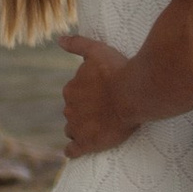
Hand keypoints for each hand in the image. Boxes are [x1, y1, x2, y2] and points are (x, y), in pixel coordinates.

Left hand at [59, 33, 138, 155]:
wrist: (132, 94)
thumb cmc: (117, 71)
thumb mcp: (97, 51)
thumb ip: (77, 44)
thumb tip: (59, 40)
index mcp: (71, 89)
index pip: (73, 95)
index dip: (85, 96)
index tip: (100, 96)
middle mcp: (70, 108)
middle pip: (73, 112)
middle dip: (84, 112)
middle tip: (104, 111)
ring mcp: (77, 127)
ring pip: (72, 130)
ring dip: (81, 129)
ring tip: (97, 129)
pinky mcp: (87, 143)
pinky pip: (73, 150)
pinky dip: (73, 151)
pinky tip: (74, 151)